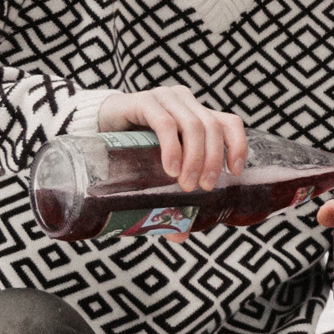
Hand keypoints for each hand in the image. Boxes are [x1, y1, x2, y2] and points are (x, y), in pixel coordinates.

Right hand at [97, 86, 246, 190]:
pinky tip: (171, 168)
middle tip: (203, 188)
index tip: (235, 173)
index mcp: (196, 113)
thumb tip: (180, 234)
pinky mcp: (143, 102)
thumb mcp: (157, 167)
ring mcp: (165, 98)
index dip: (238, 145)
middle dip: (213, 160)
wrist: (96, 124)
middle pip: (212, 127)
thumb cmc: (132, 148)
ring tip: (185, 184)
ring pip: (193, 125)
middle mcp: (185, 102)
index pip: (229, 122)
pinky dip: (172, 147)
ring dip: (194, 158)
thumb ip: (170, 195)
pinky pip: (165, 123)